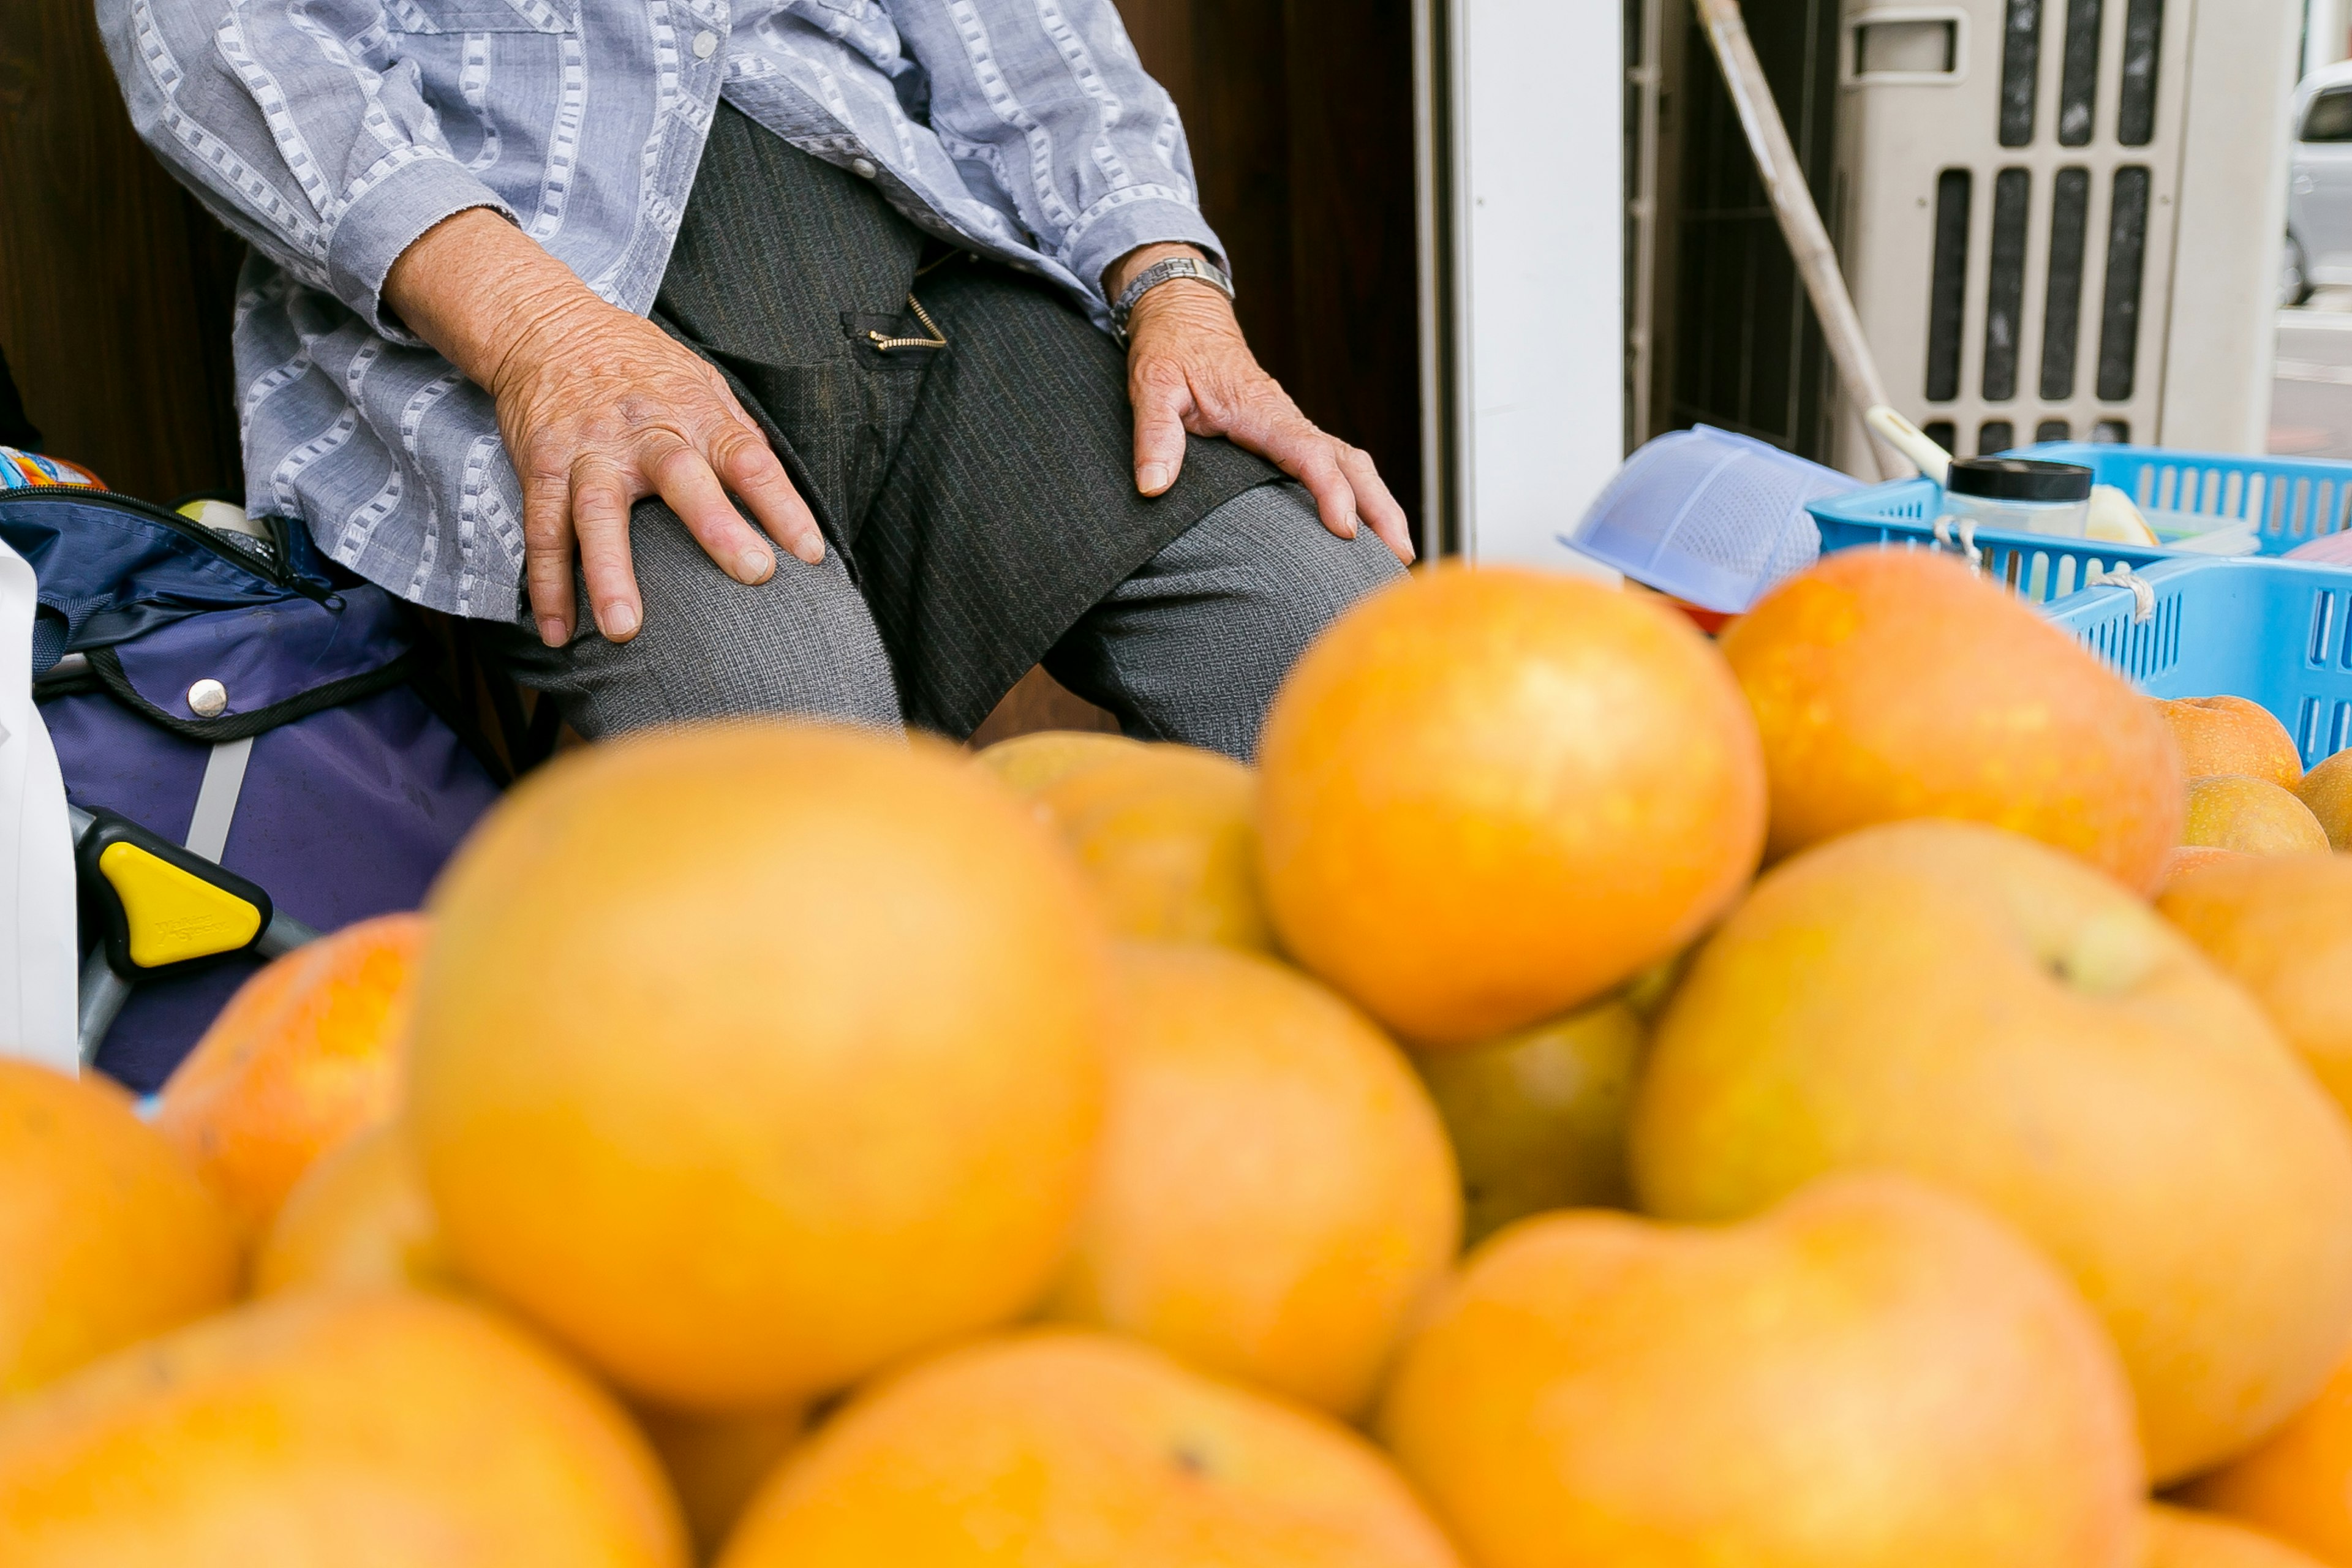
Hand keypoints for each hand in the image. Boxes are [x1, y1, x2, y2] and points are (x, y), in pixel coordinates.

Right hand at [384, 209, 822, 645]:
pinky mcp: (542, 468)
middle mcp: (644, 432)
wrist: (547, 325)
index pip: (748, 458)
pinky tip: (558, 631)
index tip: (810, 554)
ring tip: (624, 629)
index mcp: (694, 412)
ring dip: (609, 573)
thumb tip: (783, 496)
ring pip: (597, 513)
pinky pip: (543, 530)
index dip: (782, 504)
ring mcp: (589, 452)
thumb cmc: (639, 367)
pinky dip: (547, 583)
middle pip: (682, 478)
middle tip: (753, 573)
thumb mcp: (699, 382)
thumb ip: (736, 436)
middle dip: (717, 526)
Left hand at [1112, 245, 1412, 563]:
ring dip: (1381, 506)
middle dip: (1382, 509)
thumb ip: (1154, 435)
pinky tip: (1368, 529)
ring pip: (1353, 465)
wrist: (1183, 318)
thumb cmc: (1170, 351)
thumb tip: (1154, 487)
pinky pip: (1337, 466)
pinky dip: (1362, 495)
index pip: (1310, 452)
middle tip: (1401, 558)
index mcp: (1261, 411)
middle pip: (1352, 463)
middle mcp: (1288, 420)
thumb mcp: (1151, 387)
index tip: (1344, 530)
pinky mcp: (1290, 436)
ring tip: (1399, 555)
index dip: (1331, 491)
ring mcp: (1293, 428)